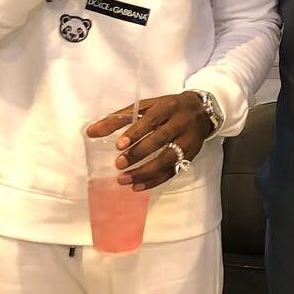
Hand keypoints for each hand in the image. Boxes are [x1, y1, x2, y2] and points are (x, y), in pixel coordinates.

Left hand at [86, 92, 212, 190]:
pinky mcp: (192, 155)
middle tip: (118, 164)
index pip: (152, 120)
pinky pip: (173, 170)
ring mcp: (189, 140)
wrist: (203, 110)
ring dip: (145, 172)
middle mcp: (181, 122)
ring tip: (124, 180)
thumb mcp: (146, 106)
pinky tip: (138, 186)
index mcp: (168, 107)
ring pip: (168, 159)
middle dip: (138, 154)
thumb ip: (119, 118)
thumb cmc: (167, 108)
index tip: (118, 145)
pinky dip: (155, 180)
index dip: (135, 133)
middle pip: (160, 139)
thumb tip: (90, 132)